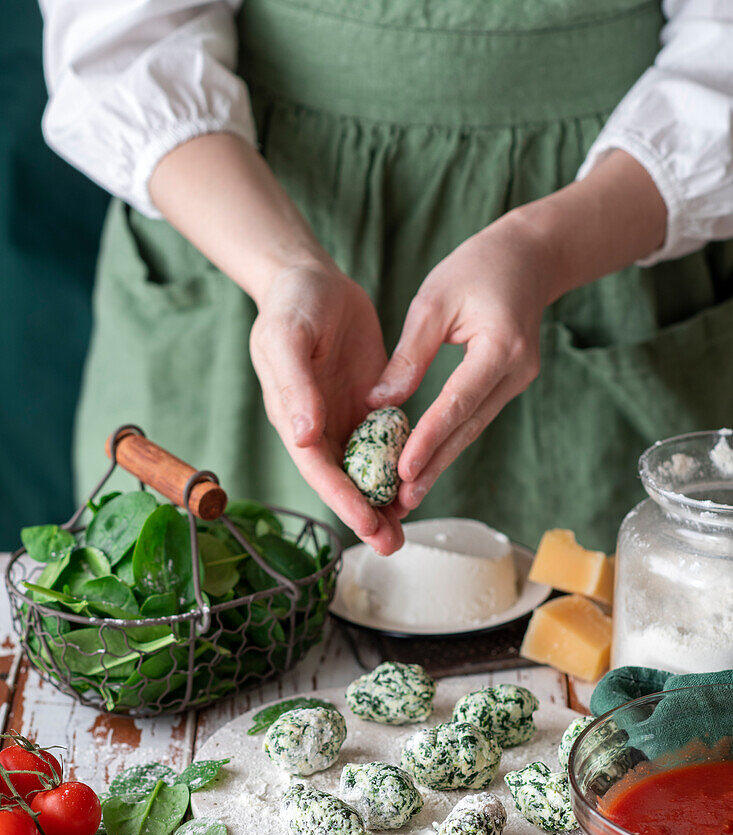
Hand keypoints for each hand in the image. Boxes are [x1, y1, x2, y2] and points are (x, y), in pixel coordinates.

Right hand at [151, 134, 403, 553]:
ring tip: (406, 531)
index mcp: (292, 417)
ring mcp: (342, 420)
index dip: (342, 499)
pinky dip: (398, 467)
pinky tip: (418, 485)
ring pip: (365, 471)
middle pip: (342, 482)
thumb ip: (294, 386)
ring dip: (383, 501)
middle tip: (394, 544)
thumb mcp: (287, 337)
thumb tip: (303, 437)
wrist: (311, 278)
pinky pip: (384, 445)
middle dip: (366, 515)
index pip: (318, 469)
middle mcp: (316, 428)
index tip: (367, 524)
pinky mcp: (366, 406)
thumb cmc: (292, 304)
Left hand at [366, 215, 549, 510]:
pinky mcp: (508, 385)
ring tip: (409, 496)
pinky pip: (474, 418)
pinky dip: (448, 441)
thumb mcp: (434, 300)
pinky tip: (425, 464)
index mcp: (500, 346)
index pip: (459, 402)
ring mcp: (516, 382)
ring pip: (472, 429)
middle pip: (468, 428)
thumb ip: (409, 355)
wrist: (529, 258)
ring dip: (441, 462)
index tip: (405, 470)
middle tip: (403, 501)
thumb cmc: (477, 268)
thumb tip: (379, 404)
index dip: (430, 438)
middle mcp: (515, 372)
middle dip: (434, 466)